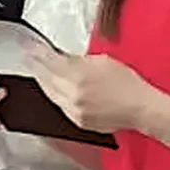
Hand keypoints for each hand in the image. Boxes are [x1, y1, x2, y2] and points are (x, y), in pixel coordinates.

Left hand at [25, 44, 154, 133]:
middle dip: (36, 67)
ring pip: (50, 94)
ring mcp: (74, 110)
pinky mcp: (78, 121)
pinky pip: (60, 106)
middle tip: (29, 58)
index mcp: (79, 75)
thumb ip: (79, 60)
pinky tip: (54, 89)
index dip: (38, 54)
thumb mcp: (103, 61)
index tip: (31, 48)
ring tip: (38, 72)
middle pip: (46, 79)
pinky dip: (55, 96)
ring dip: (43, 82)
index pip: (50, 62)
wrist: (140, 108)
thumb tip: (63, 59)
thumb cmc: (127, 84)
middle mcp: (73, 94)